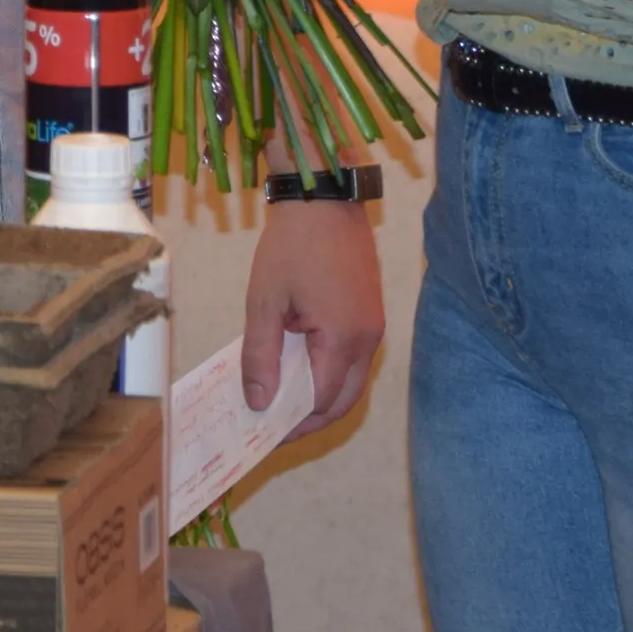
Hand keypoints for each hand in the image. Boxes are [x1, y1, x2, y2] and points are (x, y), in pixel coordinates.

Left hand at [240, 196, 385, 435]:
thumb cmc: (292, 246)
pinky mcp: (371, 314)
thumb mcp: (264, 301)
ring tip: (282, 403)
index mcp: (343, 338)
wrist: (325, 198)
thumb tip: (258, 403)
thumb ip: (261, 355)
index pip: (320, 401)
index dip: (292, 423)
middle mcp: (368, 339)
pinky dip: (330, 375)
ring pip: (352, 382)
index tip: (263, 433)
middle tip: (274, 429)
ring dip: (322, 399)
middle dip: (311, 421)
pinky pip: (354, 360)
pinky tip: (300, 371)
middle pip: (344, 401)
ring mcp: (374, 327)